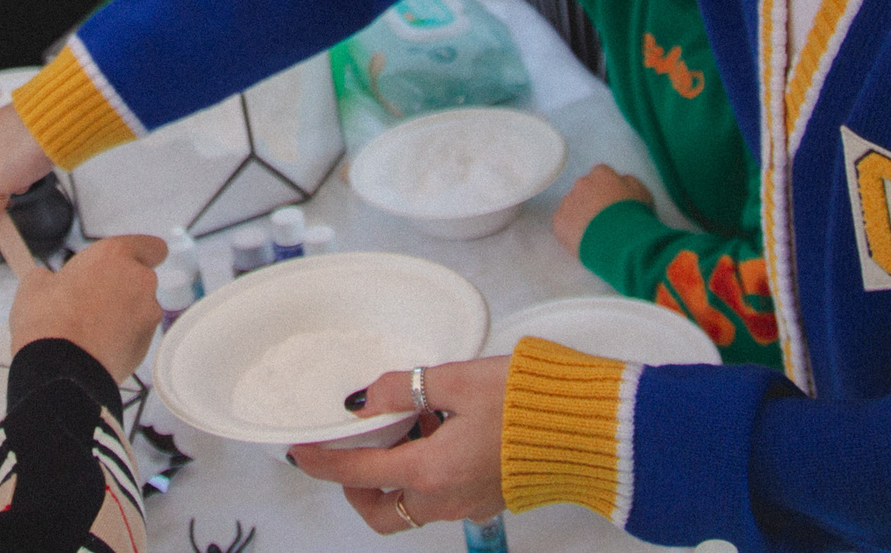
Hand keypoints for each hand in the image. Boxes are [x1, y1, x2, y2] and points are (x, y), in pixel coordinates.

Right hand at [8, 233, 168, 380]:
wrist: (60, 371)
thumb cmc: (47, 322)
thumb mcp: (34, 285)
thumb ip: (52, 276)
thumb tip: (48, 282)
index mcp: (115, 255)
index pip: (151, 246)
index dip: (140, 255)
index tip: (125, 264)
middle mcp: (139, 280)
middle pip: (140, 279)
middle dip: (121, 289)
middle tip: (90, 301)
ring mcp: (147, 314)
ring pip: (140, 309)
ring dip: (123, 315)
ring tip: (90, 330)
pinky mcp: (146, 345)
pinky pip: (137, 336)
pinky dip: (123, 340)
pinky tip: (96, 348)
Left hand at [291, 356, 511, 532]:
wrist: (590, 427)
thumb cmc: (528, 401)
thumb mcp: (458, 379)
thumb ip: (404, 388)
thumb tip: (365, 399)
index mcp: (430, 471)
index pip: (358, 473)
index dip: (322, 462)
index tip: (300, 451)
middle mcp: (445, 499)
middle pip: (382, 512)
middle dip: (356, 488)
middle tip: (352, 451)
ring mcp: (468, 504)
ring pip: (412, 506)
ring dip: (396, 477)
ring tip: (407, 425)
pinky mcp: (488, 498)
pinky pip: (442, 497)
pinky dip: (427, 474)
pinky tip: (440, 430)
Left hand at [552, 164, 654, 253]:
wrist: (621, 241)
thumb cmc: (634, 218)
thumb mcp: (642, 193)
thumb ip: (629, 182)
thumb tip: (622, 181)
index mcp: (601, 174)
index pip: (600, 176)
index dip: (607, 191)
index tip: (611, 203)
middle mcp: (581, 184)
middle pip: (584, 190)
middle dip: (591, 202)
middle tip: (603, 220)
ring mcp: (568, 202)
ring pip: (572, 206)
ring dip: (580, 216)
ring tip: (595, 233)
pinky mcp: (559, 221)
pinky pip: (563, 224)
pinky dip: (571, 231)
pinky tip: (585, 240)